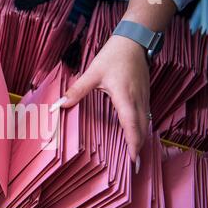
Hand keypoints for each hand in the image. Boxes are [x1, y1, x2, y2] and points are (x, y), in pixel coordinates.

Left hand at [61, 35, 150, 167]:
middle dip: (139, 149)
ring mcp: (144, 98)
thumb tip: (61, 104)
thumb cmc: (114, 56)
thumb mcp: (93, 72)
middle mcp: (138, 101)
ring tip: (134, 156)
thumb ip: (77, 90)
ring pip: (145, 125)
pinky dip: (141, 130)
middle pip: (142, 131)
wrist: (134, 40)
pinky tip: (135, 135)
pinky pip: (145, 117)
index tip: (134, 162)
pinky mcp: (144, 95)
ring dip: (141, 140)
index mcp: (125, 99)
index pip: (132, 128)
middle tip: (134, 167)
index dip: (134, 146)